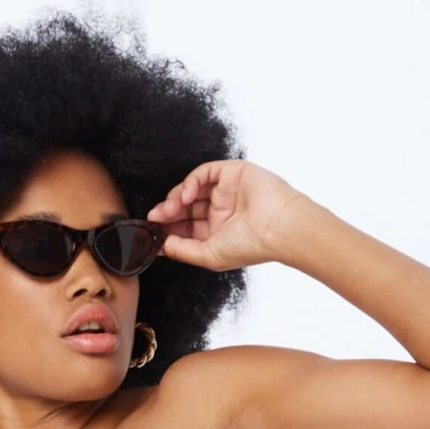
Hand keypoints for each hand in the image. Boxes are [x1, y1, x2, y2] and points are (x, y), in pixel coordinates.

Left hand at [145, 159, 309, 271]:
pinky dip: (189, 182)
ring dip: (174, 198)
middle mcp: (221, 210)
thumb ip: (183, 250)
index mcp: (217, 231)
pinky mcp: (231, 173)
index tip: (151, 234)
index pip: (185, 226)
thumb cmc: (251, 245)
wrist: (278, 227)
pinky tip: (184, 196)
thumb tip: (161, 246)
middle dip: (167, 212)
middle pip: (185, 207)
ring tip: (166, 210)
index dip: (167, 228)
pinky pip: (204, 173)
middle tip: (154, 219)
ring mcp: (226, 191)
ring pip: (191, 189)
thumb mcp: (208, 256)